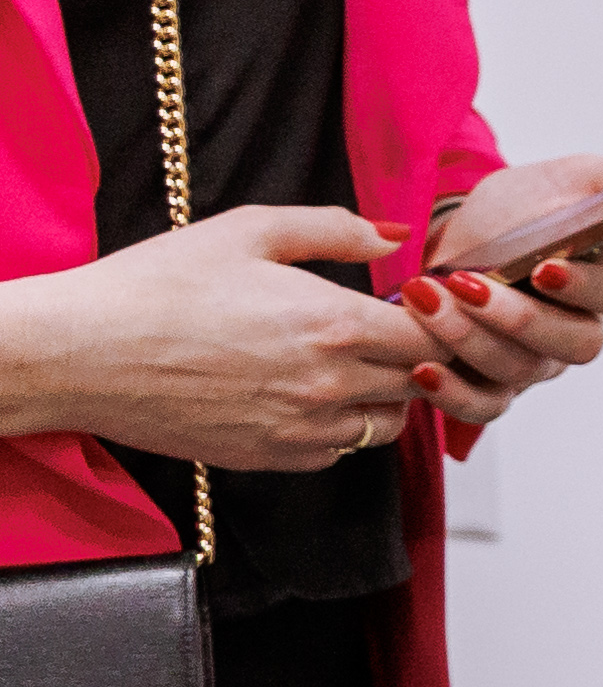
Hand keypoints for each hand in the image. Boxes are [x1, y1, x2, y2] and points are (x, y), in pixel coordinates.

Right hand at [0, 203, 443, 468]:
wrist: (81, 353)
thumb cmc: (158, 287)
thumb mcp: (249, 230)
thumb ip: (335, 228)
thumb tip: (397, 236)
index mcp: (336, 324)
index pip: (436, 335)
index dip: (436, 317)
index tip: (413, 303)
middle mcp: (331, 385)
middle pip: (422, 379)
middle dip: (417, 354)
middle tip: (385, 329)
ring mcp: (304, 429)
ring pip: (388, 422)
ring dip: (386, 394)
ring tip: (348, 362)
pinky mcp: (273, 458)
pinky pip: (340, 450)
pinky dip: (341, 426)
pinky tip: (307, 393)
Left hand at [398, 231, 602, 435]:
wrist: (454, 237)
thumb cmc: (517, 211)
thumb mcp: (569, 180)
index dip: (581, 287)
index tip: (544, 268)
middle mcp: (576, 329)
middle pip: (573, 344)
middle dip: (518, 318)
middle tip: (471, 286)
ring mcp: (535, 362)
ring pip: (520, 370)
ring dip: (469, 338)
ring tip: (427, 298)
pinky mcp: (491, 386)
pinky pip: (482, 408)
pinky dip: (452, 395)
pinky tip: (423, 369)